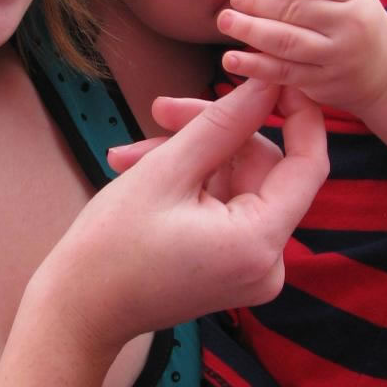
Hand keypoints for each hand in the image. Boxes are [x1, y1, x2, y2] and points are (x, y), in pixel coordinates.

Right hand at [40, 80, 327, 357]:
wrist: (77, 313)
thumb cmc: (112, 247)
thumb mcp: (167, 171)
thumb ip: (223, 122)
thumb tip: (266, 81)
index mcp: (260, 242)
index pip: (309, 164)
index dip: (298, 112)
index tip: (274, 73)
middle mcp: (268, 262)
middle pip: (263, 169)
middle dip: (215, 132)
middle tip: (161, 110)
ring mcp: (250, 268)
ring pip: (238, 183)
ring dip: (192, 156)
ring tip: (133, 151)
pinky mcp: (231, 268)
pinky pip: (225, 206)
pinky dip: (192, 183)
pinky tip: (141, 169)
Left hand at [216, 0, 386, 114]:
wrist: (384, 70)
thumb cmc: (353, 22)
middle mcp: (350, 23)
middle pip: (296, 9)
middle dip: (258, 2)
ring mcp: (337, 56)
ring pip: (286, 41)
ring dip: (250, 30)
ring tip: (226, 21)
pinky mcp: (323, 83)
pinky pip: (283, 72)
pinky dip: (255, 65)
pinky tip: (232, 58)